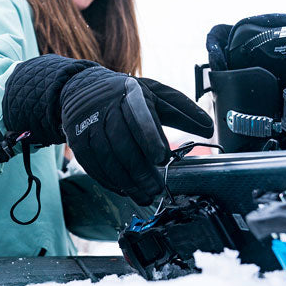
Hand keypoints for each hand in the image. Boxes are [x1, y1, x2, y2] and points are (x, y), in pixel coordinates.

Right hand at [60, 67, 212, 205]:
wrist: (81, 89)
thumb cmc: (126, 94)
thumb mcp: (154, 94)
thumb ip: (182, 110)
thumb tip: (209, 128)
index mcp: (130, 92)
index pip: (139, 114)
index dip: (150, 136)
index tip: (162, 158)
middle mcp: (106, 106)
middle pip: (122, 141)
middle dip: (140, 169)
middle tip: (156, 189)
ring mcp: (88, 122)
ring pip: (107, 156)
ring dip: (126, 180)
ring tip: (143, 196)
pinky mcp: (76, 138)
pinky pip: (92, 163)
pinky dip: (108, 180)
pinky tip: (123, 190)